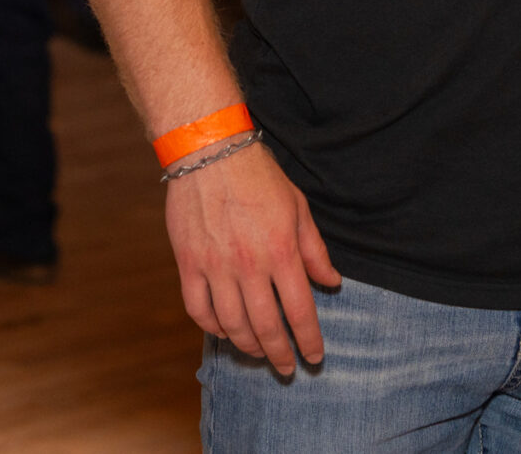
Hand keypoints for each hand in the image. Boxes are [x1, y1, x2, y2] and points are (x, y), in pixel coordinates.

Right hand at [162, 141, 340, 375]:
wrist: (210, 151)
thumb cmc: (258, 176)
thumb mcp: (298, 208)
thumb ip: (314, 250)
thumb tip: (332, 282)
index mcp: (281, 251)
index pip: (299, 310)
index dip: (309, 340)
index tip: (315, 357)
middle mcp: (248, 265)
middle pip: (266, 326)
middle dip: (280, 354)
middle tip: (287, 369)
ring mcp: (215, 266)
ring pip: (231, 325)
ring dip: (247, 346)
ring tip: (259, 353)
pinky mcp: (188, 263)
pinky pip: (198, 309)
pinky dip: (211, 327)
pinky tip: (223, 331)